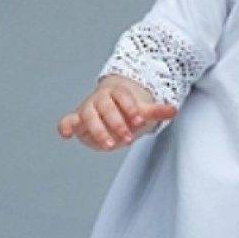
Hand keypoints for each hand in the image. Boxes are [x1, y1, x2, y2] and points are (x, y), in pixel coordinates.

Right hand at [57, 75, 176, 150]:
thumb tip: (173, 110)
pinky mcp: (77, 120)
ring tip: (109, 145)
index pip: (123, 97)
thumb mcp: (142, 111)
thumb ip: (156, 111)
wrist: (112, 111)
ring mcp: (87, 108)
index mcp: (118, 92)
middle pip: (105, 107)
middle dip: (116, 123)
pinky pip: (67, 121)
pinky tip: (66, 135)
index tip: (138, 120)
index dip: (130, 107)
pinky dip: (65, 126)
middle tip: (128, 138)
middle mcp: (100, 99)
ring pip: (88, 115)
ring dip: (97, 130)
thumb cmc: (127, 111)